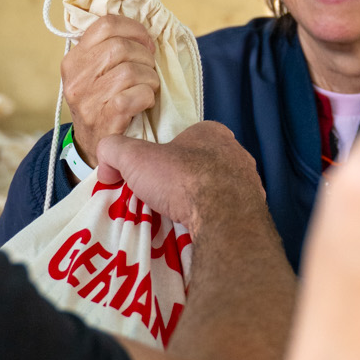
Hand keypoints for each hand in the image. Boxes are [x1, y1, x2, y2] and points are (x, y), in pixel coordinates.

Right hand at [62, 14, 157, 166]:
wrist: (91, 147)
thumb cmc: (100, 104)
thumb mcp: (93, 74)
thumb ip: (108, 50)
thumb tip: (142, 31)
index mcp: (74, 59)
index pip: (105, 24)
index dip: (134, 29)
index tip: (145, 43)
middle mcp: (75, 77)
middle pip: (120, 46)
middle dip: (145, 56)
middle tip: (149, 70)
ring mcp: (87, 99)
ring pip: (130, 71)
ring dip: (149, 78)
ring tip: (148, 88)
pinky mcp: (102, 119)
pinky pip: (134, 95)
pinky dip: (147, 96)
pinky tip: (145, 102)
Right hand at [96, 121, 270, 240]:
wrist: (222, 218)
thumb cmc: (181, 178)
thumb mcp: (134, 157)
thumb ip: (113, 150)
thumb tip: (105, 163)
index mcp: (211, 132)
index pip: (185, 137)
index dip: (165, 154)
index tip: (149, 174)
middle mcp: (235, 152)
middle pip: (202, 163)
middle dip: (182, 178)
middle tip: (161, 196)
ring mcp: (248, 181)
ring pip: (218, 187)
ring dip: (200, 199)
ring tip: (177, 216)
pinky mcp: (254, 208)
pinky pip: (229, 211)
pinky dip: (214, 217)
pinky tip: (198, 228)